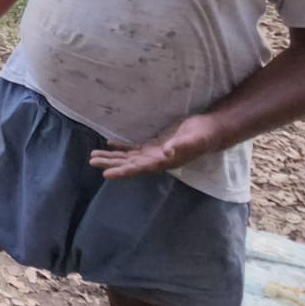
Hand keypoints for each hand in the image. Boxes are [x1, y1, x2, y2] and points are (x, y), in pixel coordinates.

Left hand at [88, 114, 225, 178]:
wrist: (212, 131)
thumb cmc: (203, 134)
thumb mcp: (193, 139)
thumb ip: (180, 146)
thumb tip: (167, 152)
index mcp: (164, 162)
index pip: (139, 169)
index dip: (122, 171)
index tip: (106, 174)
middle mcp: (157, 161)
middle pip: (129, 164)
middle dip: (111, 163)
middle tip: (92, 161)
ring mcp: (156, 154)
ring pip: (129, 158)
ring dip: (112, 157)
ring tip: (94, 156)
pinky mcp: (156, 146)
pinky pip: (135, 149)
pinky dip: (122, 147)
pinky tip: (110, 144)